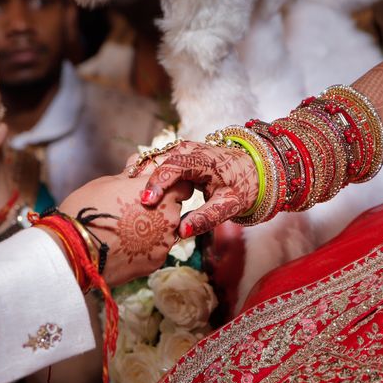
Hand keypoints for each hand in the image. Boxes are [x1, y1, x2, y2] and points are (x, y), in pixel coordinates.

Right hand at [59, 173, 192, 286]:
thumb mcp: (108, 183)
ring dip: (154, 229)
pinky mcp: (156, 262)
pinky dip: (146, 247)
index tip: (157, 190)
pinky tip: (125, 245)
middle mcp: (171, 218)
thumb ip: (131, 175)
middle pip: (175, 210)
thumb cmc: (88, 210)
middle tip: (135, 210)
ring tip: (126, 230)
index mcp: (163, 194)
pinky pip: (156, 249)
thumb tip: (138, 163)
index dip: (171, 187)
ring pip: (166, 231)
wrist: (75, 249)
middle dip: (161, 208)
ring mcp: (165, 243)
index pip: (183, 186)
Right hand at [139, 141, 258, 237]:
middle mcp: (187, 150)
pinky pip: (155, 165)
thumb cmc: (242, 185)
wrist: (251, 168)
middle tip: (132, 203)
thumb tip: (180, 232)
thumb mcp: (229, 205)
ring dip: (141, 179)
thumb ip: (205, 218)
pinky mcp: (175, 157)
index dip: (157, 184)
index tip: (146, 202)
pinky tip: (138, 196)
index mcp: (202, 159)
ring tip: (130, 199)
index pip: (173, 167)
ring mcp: (179, 151)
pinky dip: (146, 178)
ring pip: (152, 162)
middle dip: (142, 181)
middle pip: (157, 162)